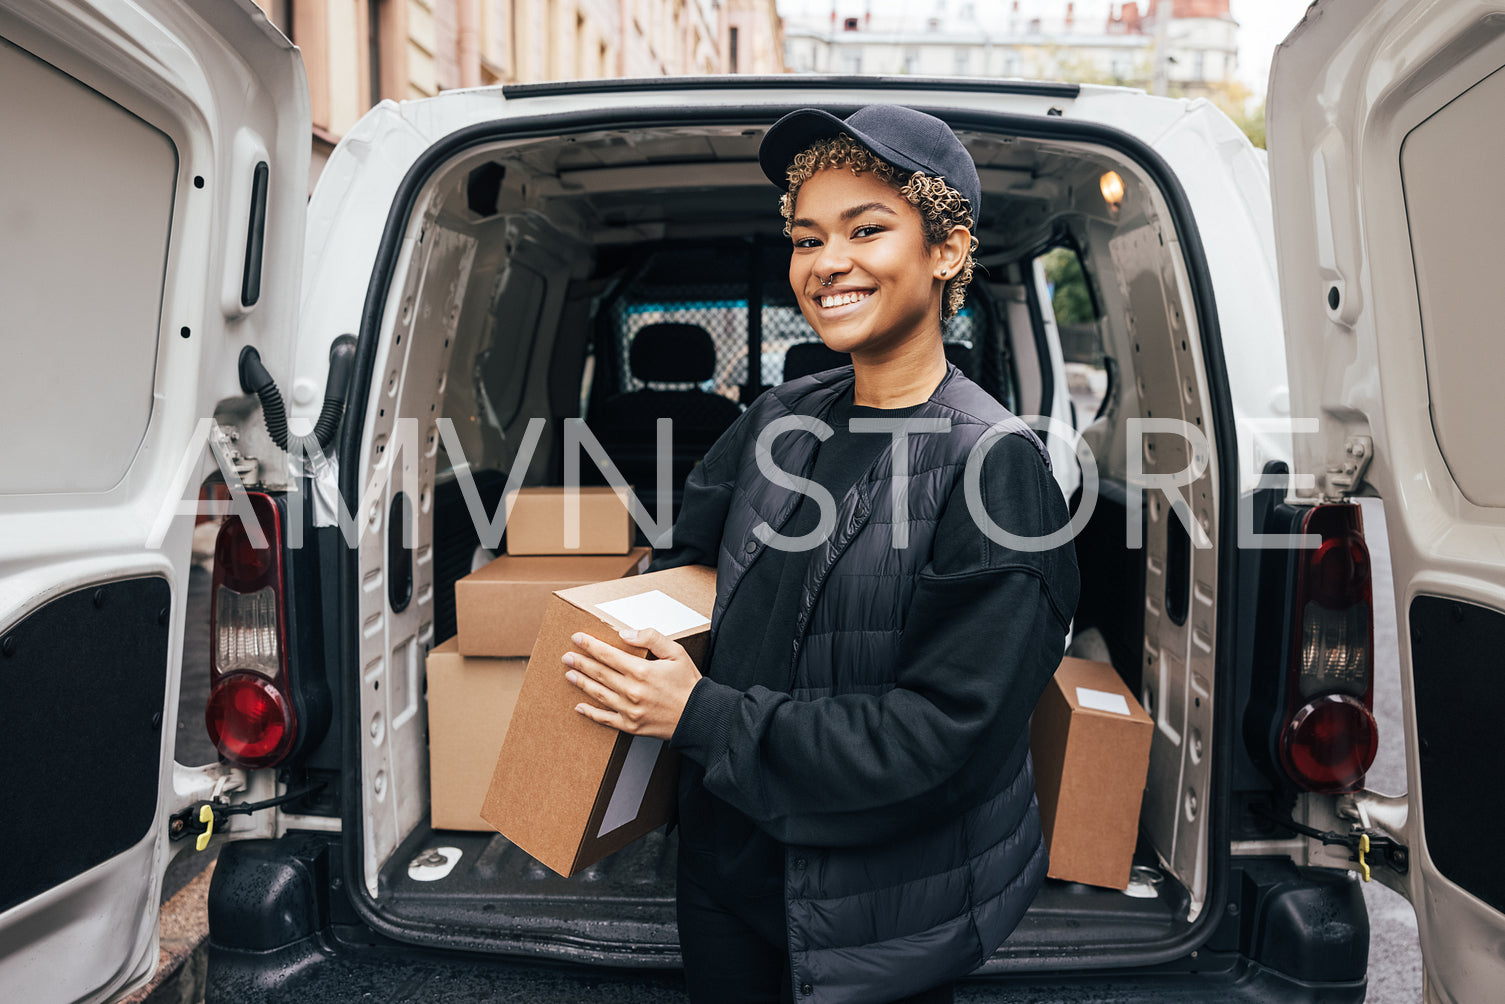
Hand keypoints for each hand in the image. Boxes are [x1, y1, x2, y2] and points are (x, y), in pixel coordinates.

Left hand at [563, 627, 701, 739]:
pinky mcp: (631, 726)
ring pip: (599, 694)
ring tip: (569, 675)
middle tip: (566, 656)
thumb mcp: (676, 652)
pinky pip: (606, 719)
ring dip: (582, 683)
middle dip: (581, 663)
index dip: (590, 646)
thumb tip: (625, 633)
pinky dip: (591, 713)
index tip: (577, 638)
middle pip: (600, 673)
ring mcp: (630, 711)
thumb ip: (651, 638)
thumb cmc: (689, 683)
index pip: (608, 655)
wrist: (699, 716)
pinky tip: (579, 706)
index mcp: (642, 671)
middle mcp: (632, 691)